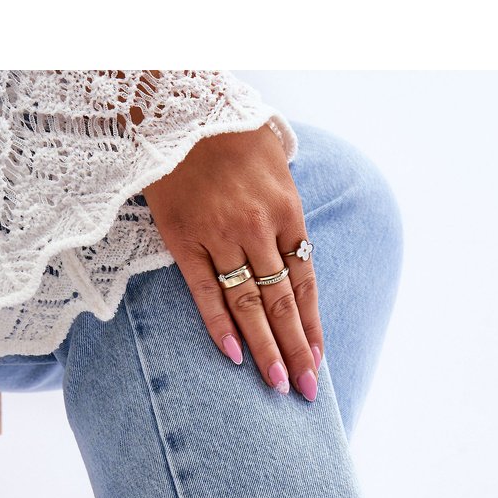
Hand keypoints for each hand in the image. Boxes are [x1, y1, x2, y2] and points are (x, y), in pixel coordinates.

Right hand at [143, 125, 323, 399]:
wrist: (179, 107)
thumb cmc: (232, 136)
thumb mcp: (276, 167)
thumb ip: (286, 214)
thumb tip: (297, 254)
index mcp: (288, 212)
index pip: (306, 283)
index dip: (311, 326)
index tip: (318, 362)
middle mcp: (259, 228)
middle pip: (282, 302)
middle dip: (295, 350)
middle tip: (305, 390)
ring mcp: (221, 235)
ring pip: (249, 304)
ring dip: (265, 348)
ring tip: (277, 384)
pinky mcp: (184, 238)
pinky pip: (205, 291)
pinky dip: (220, 326)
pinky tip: (235, 357)